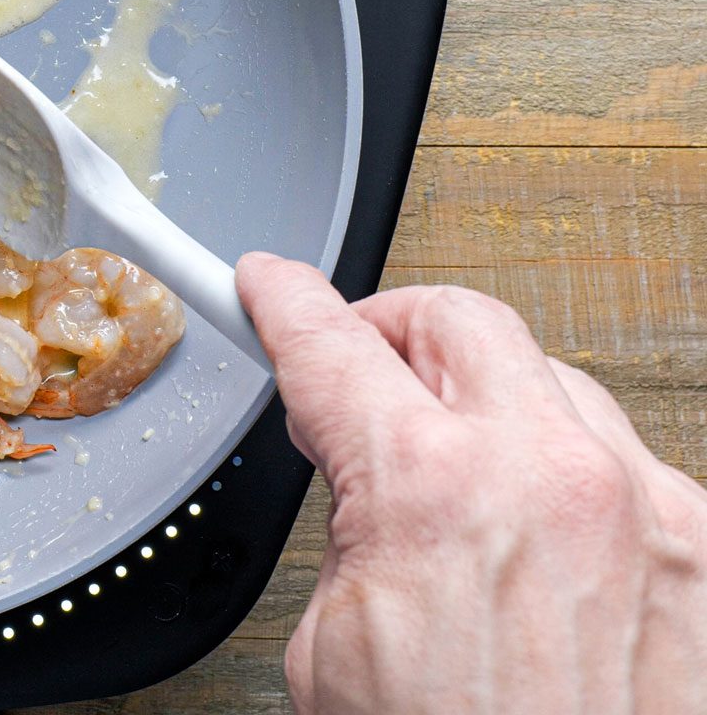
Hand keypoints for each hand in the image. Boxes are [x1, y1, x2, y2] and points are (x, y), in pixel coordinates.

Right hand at [236, 252, 706, 714]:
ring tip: (457, 458)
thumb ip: (353, 531)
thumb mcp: (335, 650)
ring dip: (488, 397)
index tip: (271, 284)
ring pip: (550, 377)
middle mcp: (549, 475)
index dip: (285, 300)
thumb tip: (371, 488)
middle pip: (456, 319)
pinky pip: (625, 459)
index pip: (332, 343)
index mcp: (429, 491)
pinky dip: (567, 470)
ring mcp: (644, 507)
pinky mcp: (706, 550)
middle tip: (359, 361)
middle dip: (391, 327)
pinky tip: (542, 524)